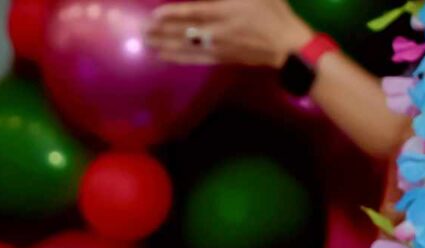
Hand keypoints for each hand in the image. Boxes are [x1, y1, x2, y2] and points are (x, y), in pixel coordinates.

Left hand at [147, 0, 311, 67]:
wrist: (285, 43)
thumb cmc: (273, 11)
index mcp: (227, 12)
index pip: (194, 13)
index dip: (173, 14)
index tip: (155, 15)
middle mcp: (218, 31)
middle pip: (183, 31)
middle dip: (160, 31)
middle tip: (140, 30)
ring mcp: (217, 47)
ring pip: (185, 46)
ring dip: (163, 43)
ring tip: (145, 41)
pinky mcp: (219, 58)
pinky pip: (193, 59)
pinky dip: (176, 57)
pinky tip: (162, 55)